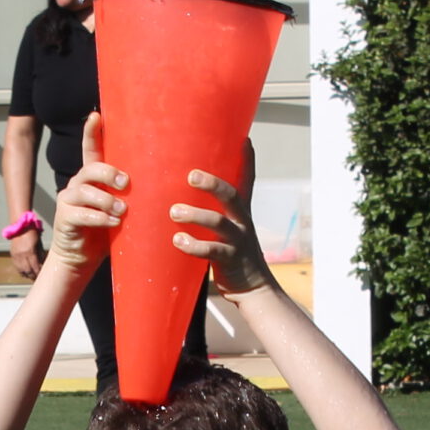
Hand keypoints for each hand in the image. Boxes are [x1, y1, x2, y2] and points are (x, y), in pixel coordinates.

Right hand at [8, 229, 43, 279]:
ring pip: (21, 270)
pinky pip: (16, 267)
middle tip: (37, 278)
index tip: (42, 275)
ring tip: (31, 276)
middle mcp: (22, 255)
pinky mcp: (12, 255)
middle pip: (28, 271)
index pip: (35, 267)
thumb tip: (43, 264)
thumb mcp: (39, 243)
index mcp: (30, 252)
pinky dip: (21, 271)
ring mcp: (16, 256)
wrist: (20, 226)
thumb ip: (41, 254)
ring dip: (27, 275)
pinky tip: (25, 273)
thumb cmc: (32, 233)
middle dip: (33, 276)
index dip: (38, 273)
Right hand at [44, 111, 124, 278]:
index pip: (91, 149)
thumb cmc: (105, 231)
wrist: (81, 258)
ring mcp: (68, 199)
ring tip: (122, 210)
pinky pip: (82, 213)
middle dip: (108, 172)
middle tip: (125, 183)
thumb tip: (161, 184)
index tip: (96, 116)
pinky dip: (100, 218)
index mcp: (92, 178)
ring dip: (107, 200)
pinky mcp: (65, 217)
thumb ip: (130, 196)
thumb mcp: (120, 209)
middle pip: (90, 168)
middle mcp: (78, 183)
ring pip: (85, 191)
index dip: (92, 132)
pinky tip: (112, 223)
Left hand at [167, 147, 271, 296]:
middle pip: (231, 196)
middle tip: (191, 175)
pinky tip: (178, 240)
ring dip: (196, 214)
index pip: (247, 182)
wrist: (254, 289)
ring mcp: (238, 240)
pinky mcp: (231, 260)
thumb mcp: (229, 232)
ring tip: (174, 211)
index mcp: (241, 213)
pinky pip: (212, 251)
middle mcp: (242, 222)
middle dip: (212, 183)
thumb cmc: (233, 257)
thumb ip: (215, 215)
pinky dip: (194, 245)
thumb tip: (183, 198)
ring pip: (219, 222)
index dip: (248, 161)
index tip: (245, 139)